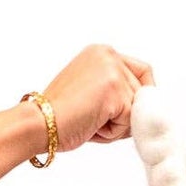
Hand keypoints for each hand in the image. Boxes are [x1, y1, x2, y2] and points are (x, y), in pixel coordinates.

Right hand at [39, 45, 153, 152]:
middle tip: (94, 119)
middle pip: (144, 93)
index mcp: (101, 52)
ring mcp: (113, 71)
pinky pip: (131, 122)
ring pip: (138, 110)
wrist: (38, 123)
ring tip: (90, 121)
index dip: (140, 97)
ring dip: (118, 125)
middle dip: (126, 115)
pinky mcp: (115, 91)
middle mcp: (109, 55)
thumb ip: (117, 89)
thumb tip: (147, 105)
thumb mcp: (92, 90)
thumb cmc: (58, 114)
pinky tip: (91, 125)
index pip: (143, 72)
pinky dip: (113, 132)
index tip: (128, 112)